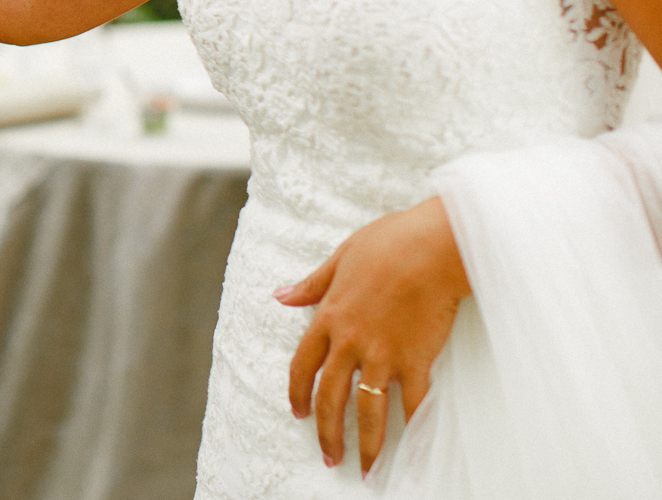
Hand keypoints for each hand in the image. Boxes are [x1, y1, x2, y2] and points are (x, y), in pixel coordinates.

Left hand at [279, 197, 469, 473]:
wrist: (431, 248)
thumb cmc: (388, 243)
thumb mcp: (340, 257)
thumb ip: (311, 284)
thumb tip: (280, 295)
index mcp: (329, 317)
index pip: (303, 364)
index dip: (298, 392)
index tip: (297, 413)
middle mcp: (351, 342)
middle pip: (331, 396)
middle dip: (327, 431)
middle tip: (329, 457)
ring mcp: (383, 354)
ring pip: (369, 409)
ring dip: (366, 444)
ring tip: (365, 469)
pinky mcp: (416, 360)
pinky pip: (412, 404)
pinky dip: (413, 432)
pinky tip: (413, 456)